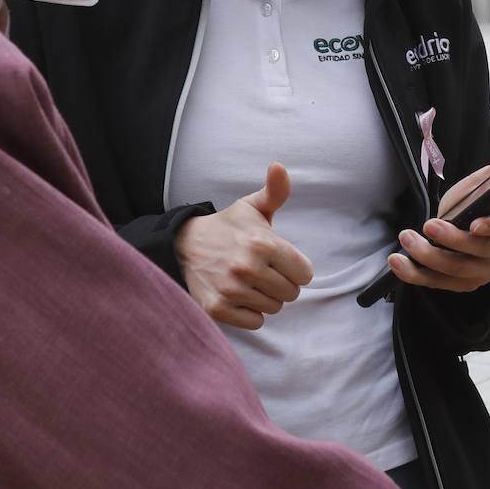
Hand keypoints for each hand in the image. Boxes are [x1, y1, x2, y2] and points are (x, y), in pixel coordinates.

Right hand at [174, 163, 313, 330]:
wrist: (185, 244)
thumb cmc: (228, 227)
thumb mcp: (252, 206)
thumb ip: (275, 191)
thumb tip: (279, 166)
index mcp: (262, 243)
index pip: (304, 273)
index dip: (295, 267)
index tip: (279, 260)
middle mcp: (248, 267)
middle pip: (291, 293)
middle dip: (281, 283)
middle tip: (263, 270)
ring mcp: (232, 290)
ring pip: (273, 308)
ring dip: (265, 297)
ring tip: (249, 280)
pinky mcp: (218, 308)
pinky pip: (255, 322)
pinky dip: (250, 312)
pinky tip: (239, 294)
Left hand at [387, 139, 489, 293]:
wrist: (462, 225)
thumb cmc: (476, 202)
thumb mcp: (486, 181)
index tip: (473, 224)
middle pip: (480, 253)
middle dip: (452, 240)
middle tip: (428, 224)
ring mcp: (483, 271)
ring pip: (457, 271)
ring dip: (428, 257)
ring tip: (406, 238)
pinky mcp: (462, 284)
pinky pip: (438, 284)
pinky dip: (415, 275)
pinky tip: (398, 262)